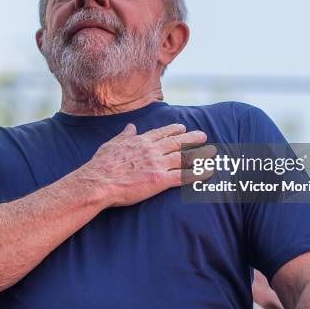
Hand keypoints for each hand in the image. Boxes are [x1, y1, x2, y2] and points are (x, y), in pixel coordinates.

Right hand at [76, 123, 215, 206]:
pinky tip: (207, 172)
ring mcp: (157, 164)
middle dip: (191, 138)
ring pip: (183, 157)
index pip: (161, 133)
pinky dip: (197, 174)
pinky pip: (183, 176)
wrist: (99, 182)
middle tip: (203, 136)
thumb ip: (124, 135)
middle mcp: (152, 150)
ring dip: (199, 154)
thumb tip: (131, 127)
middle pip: (176, 142)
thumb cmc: (101, 165)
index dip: (174, 130)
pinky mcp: (160, 180)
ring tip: (210, 152)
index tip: (182, 127)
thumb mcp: (112, 144)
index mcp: (140, 141)